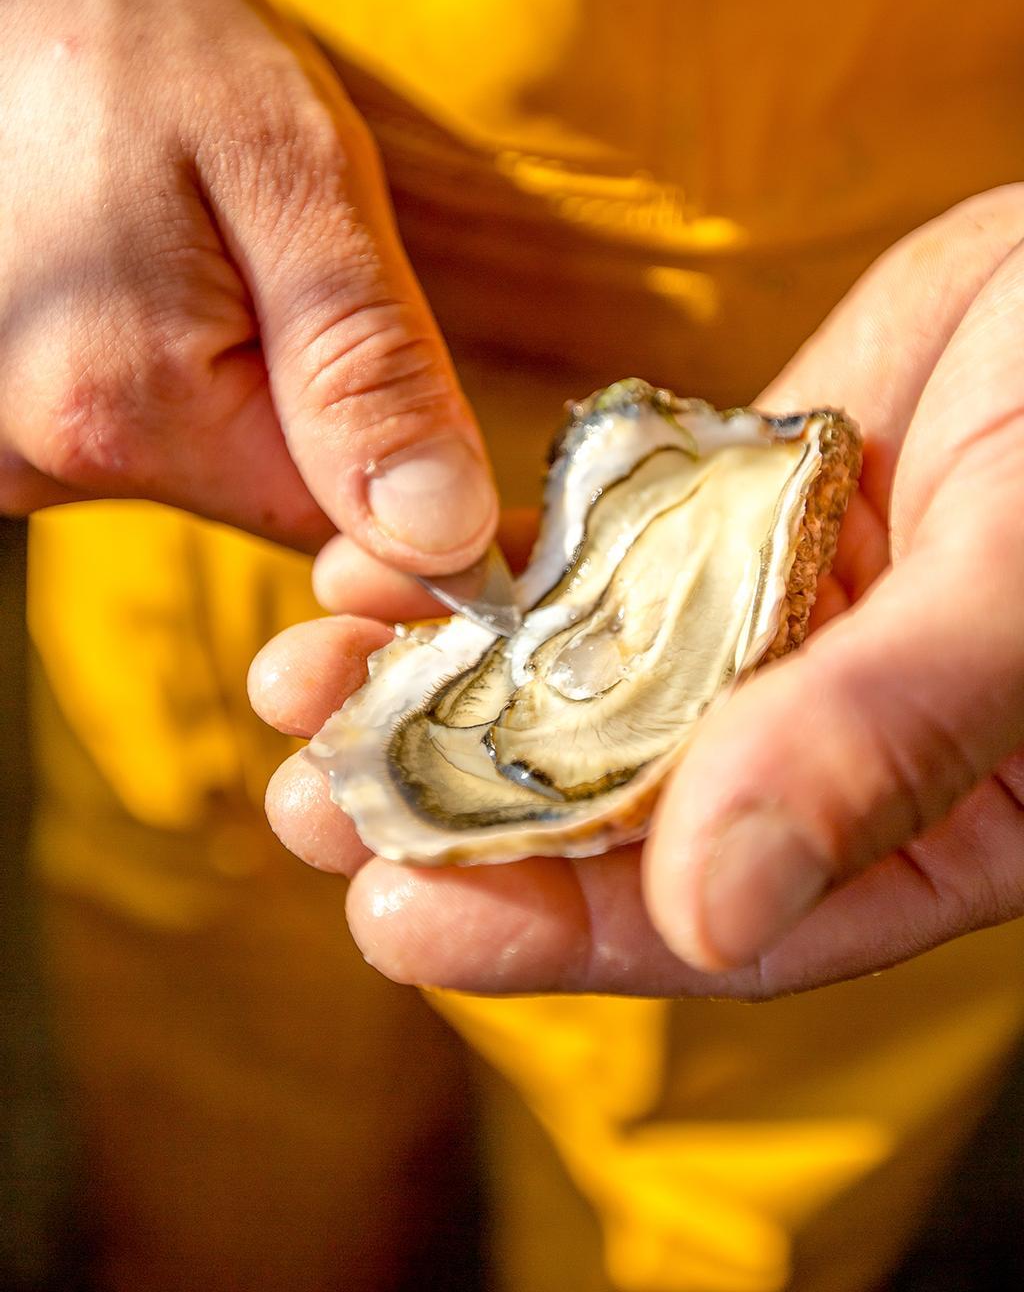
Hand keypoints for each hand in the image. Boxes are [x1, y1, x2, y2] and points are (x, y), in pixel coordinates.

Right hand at [0, 0, 495, 570]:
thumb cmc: (143, 42)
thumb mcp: (292, 169)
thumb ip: (368, 364)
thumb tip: (445, 540)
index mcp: (125, 409)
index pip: (342, 534)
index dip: (415, 491)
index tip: (423, 390)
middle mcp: (41, 458)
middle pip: (270, 498)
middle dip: (318, 402)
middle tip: (284, 255)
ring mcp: (5, 447)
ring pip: (208, 462)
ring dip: (246, 377)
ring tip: (204, 246)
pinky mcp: (0, 421)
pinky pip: (147, 429)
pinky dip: (184, 365)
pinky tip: (156, 271)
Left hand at [253, 187, 1023, 997]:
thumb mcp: (1019, 580)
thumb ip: (878, 736)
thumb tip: (702, 915)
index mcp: (933, 822)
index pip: (727, 921)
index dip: (558, 934)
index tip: (396, 918)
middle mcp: (834, 739)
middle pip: (628, 814)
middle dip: (460, 812)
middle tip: (307, 798)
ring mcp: (770, 626)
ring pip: (585, 689)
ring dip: (440, 685)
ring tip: (305, 672)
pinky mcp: (722, 520)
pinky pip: (588, 563)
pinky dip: (487, 570)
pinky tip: (375, 565)